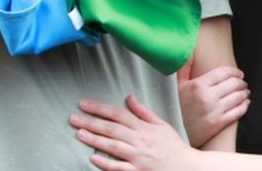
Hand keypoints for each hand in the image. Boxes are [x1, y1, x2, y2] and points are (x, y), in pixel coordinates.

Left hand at [70, 95, 196, 170]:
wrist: (188, 168)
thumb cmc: (174, 147)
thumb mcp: (161, 125)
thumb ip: (143, 112)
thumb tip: (129, 97)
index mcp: (144, 127)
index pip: (118, 114)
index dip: (99, 108)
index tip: (84, 104)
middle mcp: (139, 140)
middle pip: (111, 129)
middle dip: (91, 122)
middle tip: (73, 118)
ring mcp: (138, 157)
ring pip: (112, 146)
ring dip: (94, 140)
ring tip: (79, 133)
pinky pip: (119, 168)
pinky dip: (106, 163)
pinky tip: (93, 158)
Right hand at [178, 63, 249, 146]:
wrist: (176, 131)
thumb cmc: (176, 106)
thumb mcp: (177, 85)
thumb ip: (185, 67)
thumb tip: (190, 51)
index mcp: (198, 84)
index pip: (224, 72)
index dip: (234, 71)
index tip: (238, 73)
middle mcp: (207, 97)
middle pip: (233, 84)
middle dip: (241, 82)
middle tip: (243, 82)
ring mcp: (214, 111)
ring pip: (238, 97)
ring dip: (245, 93)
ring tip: (245, 91)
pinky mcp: (219, 124)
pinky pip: (238, 111)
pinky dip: (245, 105)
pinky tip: (245, 102)